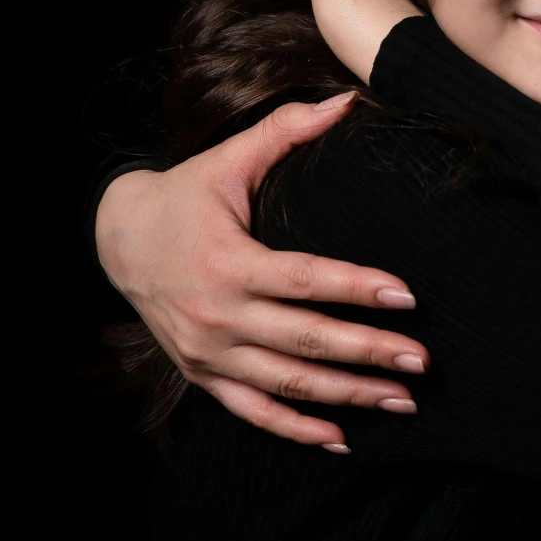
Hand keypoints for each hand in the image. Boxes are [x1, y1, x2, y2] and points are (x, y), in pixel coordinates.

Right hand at [94, 94, 428, 447]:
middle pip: (305, 342)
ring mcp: (209, 354)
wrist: (118, 241)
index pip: (304, 281)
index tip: (407, 297)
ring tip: (403, 401)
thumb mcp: (228, 160)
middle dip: (368, 354)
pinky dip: (296, 430)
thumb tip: (346, 100)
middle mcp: (217, 315)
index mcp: (227, 263)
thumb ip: (286, 131)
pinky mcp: (204, 377)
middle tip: (422, 361)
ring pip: (287, 385)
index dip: (356, 289)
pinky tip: (342, 440)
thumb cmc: (186, 196)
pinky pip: (253, 413)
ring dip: (347, 398)